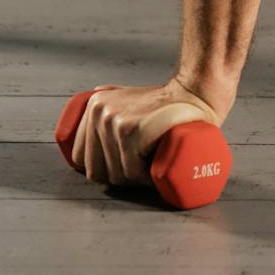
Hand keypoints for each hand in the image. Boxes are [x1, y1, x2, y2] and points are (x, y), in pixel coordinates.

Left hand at [68, 76, 226, 188]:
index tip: (123, 167)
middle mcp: (98, 113)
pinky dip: (144, 179)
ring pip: (115, 174)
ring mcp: (113, 121)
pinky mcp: (131, 131)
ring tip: (151, 168)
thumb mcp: (127, 94)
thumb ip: (110, 94)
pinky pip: (131, 171)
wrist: (194, 93)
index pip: (80, 156)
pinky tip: (154, 171)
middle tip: (141, 171)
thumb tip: (92, 99)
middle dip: (119, 178)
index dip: (101, 169)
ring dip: (135, 181)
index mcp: (92, 107)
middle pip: (96, 170)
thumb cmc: (164, 101)